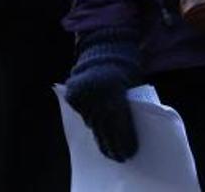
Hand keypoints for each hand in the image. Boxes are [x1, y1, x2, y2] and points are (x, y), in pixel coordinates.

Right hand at [64, 28, 141, 161]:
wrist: (105, 47)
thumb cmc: (125, 66)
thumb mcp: (131, 84)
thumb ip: (128, 104)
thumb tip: (131, 132)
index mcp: (113, 86)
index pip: (118, 118)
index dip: (125, 137)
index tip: (131, 151)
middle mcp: (94, 90)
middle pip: (104, 124)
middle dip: (113, 143)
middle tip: (122, 157)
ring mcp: (81, 92)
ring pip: (93, 122)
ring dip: (101, 138)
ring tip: (111, 152)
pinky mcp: (73, 95)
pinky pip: (84, 116)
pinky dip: (92, 126)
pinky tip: (99, 138)